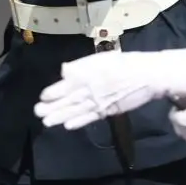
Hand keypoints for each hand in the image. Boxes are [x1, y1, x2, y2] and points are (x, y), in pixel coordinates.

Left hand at [35, 48, 185, 130]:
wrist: (147, 75)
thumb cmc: (125, 63)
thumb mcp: (102, 58)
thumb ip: (82, 65)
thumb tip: (64, 70)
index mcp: (90, 71)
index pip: (67, 83)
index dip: (54, 91)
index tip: (43, 96)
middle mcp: (92, 86)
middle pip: (69, 98)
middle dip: (52, 106)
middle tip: (38, 112)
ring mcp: (99, 100)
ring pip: (76, 109)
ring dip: (60, 116)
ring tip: (47, 122)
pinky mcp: (108, 110)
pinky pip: (91, 117)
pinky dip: (79, 122)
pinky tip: (67, 126)